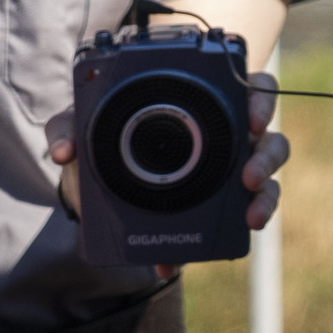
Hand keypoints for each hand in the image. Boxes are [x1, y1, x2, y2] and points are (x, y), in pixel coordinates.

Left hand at [46, 74, 288, 283]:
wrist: (101, 184)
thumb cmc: (106, 141)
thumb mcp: (87, 128)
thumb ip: (69, 128)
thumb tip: (63, 151)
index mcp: (208, 103)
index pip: (251, 88)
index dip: (260, 99)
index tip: (250, 118)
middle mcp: (228, 136)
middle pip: (269, 135)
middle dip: (267, 156)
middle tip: (249, 175)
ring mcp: (228, 174)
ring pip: (268, 178)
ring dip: (266, 197)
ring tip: (250, 217)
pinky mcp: (220, 211)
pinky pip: (242, 217)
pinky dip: (235, 233)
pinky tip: (220, 245)